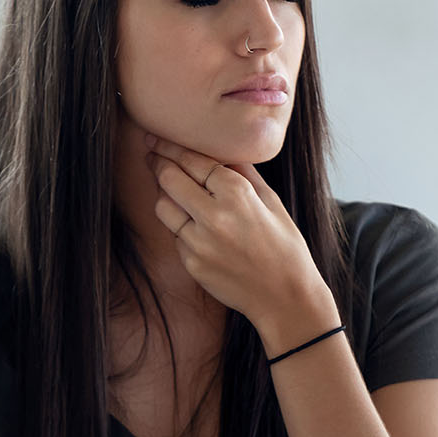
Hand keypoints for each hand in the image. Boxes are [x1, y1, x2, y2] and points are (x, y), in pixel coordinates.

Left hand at [146, 133, 339, 352]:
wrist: (285, 298)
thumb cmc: (284, 247)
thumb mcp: (272, 202)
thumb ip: (244, 173)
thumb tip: (220, 148)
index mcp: (238, 193)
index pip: (193, 160)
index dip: (171, 147)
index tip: (157, 138)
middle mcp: (214, 216)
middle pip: (169, 178)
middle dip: (158, 162)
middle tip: (152, 155)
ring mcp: (199, 242)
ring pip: (163, 207)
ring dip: (165, 195)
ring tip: (175, 191)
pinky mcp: (191, 263)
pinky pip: (176, 236)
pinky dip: (182, 228)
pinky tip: (197, 229)